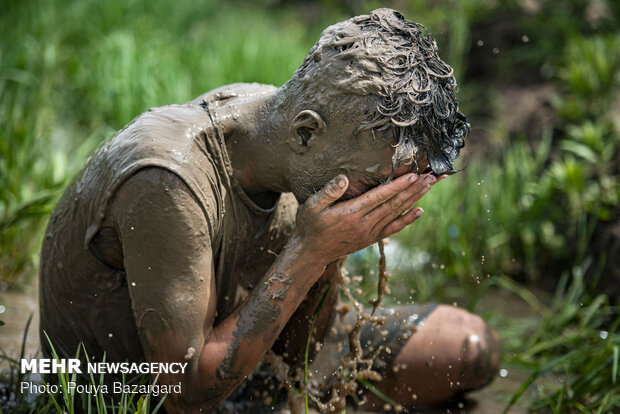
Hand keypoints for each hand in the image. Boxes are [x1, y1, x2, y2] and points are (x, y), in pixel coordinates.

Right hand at [294, 173, 436, 265]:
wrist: (311, 253)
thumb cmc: (310, 226)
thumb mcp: (311, 206)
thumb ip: (328, 192)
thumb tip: (343, 178)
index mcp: (352, 213)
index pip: (380, 196)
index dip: (398, 185)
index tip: (413, 175)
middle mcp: (365, 224)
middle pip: (394, 203)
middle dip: (414, 189)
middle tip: (432, 176)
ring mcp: (370, 232)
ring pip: (397, 213)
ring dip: (415, 198)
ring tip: (430, 185)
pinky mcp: (371, 238)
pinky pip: (393, 228)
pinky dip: (408, 219)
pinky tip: (420, 210)